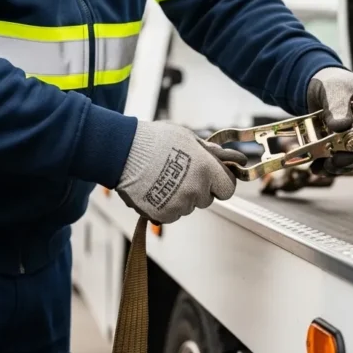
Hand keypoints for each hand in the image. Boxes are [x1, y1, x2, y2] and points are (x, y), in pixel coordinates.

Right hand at [114, 120, 245, 223]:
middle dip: (198, 190)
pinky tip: (155, 189)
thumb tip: (228, 157)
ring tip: (163, 179)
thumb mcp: (188, 138)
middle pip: (206, 199)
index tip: (212, 179)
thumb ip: (209, 152)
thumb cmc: (155, 140)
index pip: (228, 188)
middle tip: (181, 175)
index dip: (220, 183)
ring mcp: (180, 204)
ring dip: (181, 198)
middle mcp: (197, 190)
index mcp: (208, 170)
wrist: (124, 152)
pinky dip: (165, 206)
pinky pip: (172, 215)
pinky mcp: (163, 215)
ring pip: (188, 207)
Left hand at [307, 67, 352, 173]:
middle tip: (335, 163)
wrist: (318, 84)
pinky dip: (331, 165)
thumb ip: (337, 105)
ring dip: (341, 166)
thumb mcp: (335, 89)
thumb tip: (340, 126)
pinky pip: (343, 159)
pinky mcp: (346, 143)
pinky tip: (317, 167)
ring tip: (323, 168)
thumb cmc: (333, 81)